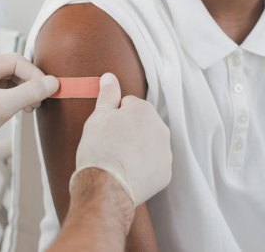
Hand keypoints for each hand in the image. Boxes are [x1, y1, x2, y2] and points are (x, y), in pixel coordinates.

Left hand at [0, 54, 57, 177]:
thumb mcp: (1, 106)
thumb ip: (30, 92)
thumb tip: (54, 83)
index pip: (17, 61)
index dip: (35, 75)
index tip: (49, 91)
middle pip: (13, 71)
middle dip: (29, 85)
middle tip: (39, 103)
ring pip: (7, 84)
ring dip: (21, 95)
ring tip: (29, 110)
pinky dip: (11, 102)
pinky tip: (16, 114)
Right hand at [69, 73, 171, 206]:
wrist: (106, 187)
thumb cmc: (100, 148)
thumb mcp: (98, 116)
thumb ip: (108, 94)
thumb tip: (110, 77)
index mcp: (144, 109)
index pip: (127, 106)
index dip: (113, 117)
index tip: (106, 131)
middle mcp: (161, 127)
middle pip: (141, 125)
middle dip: (129, 132)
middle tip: (111, 146)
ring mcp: (165, 152)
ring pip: (149, 145)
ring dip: (137, 149)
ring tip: (119, 162)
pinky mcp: (165, 173)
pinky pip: (153, 166)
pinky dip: (143, 169)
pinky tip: (128, 174)